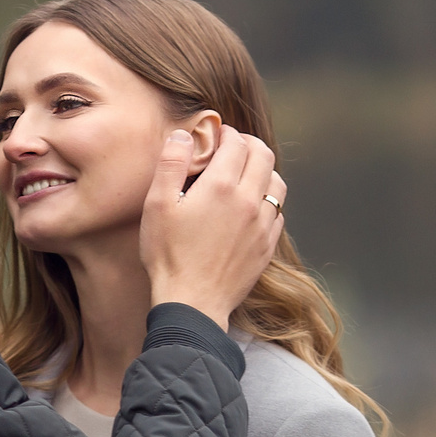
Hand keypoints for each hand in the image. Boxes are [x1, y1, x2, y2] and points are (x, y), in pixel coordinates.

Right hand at [140, 126, 285, 329]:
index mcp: (222, 186)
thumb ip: (171, 164)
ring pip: (277, 183)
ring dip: (263, 170)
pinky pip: (277, 212)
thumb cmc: (169, 255)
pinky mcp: (267, 246)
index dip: (228, 133)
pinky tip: (251, 206)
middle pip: (264, 156)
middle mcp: (249, 201)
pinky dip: (267, 200)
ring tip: (246, 173)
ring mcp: (262, 225)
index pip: (237, 143)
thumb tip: (184, 136)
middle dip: (250, 144)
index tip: (218, 135)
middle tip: (234, 146)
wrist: (192, 303)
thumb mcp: (157, 205)